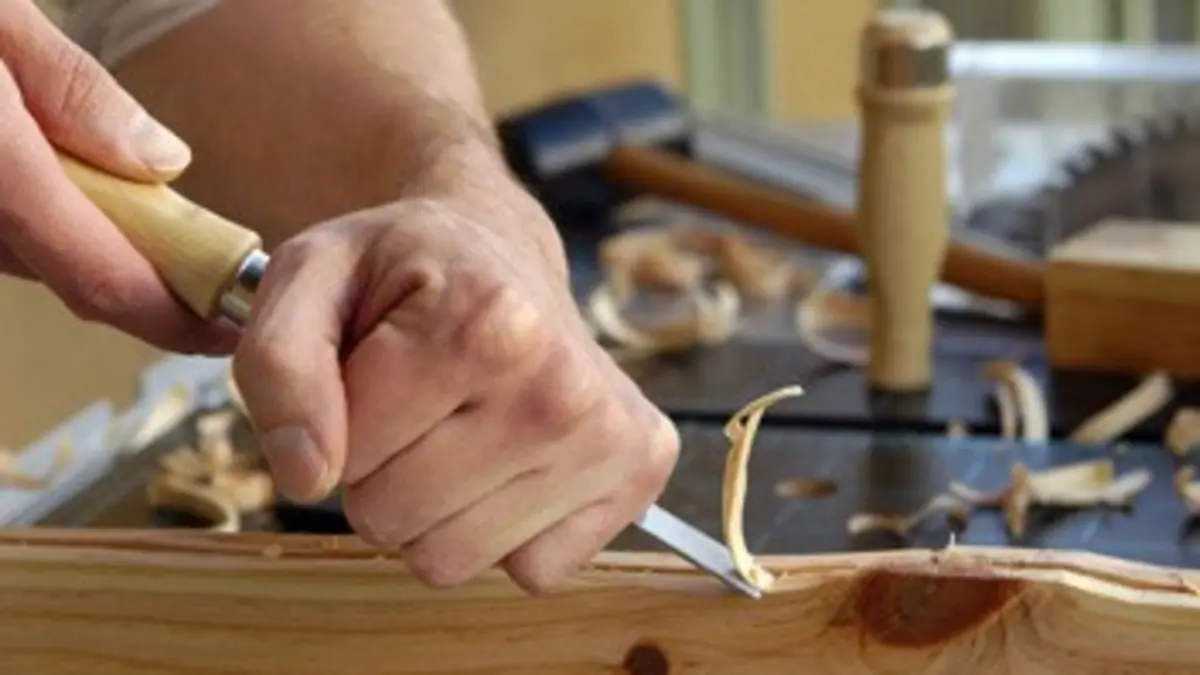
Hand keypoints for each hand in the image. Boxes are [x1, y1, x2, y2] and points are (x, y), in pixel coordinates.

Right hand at [0, 1, 230, 352]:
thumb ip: (69, 89)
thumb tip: (161, 162)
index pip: (96, 276)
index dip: (170, 317)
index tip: (225, 328)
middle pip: (64, 272)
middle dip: (141, 275)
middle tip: (206, 266)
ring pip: (22, 254)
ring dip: (87, 241)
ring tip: (149, 216)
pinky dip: (35, 216)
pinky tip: (59, 179)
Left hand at [233, 176, 679, 591]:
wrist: (500, 250)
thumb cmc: (406, 269)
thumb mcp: (310, 277)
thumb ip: (278, 365)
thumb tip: (308, 475)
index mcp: (487, 322)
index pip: (347, 455)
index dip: (338, 421)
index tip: (372, 368)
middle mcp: (563, 385)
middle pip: (394, 518)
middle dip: (379, 472)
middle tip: (412, 405)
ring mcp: (609, 437)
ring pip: (451, 560)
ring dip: (434, 510)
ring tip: (456, 429)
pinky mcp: (639, 474)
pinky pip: (526, 571)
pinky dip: (502, 531)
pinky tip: (508, 458)